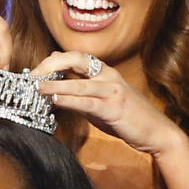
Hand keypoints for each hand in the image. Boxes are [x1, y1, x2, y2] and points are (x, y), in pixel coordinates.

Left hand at [31, 50, 179, 156]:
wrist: (156, 131)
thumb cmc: (128, 117)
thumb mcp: (101, 102)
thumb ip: (81, 96)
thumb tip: (56, 93)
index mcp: (104, 71)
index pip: (74, 57)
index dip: (53, 60)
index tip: (36, 70)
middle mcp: (107, 75)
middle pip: (75, 60)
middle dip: (51, 64)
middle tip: (32, 75)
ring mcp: (112, 90)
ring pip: (79, 83)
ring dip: (56, 84)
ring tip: (37, 86)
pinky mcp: (114, 108)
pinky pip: (88, 102)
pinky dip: (70, 100)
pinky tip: (56, 101)